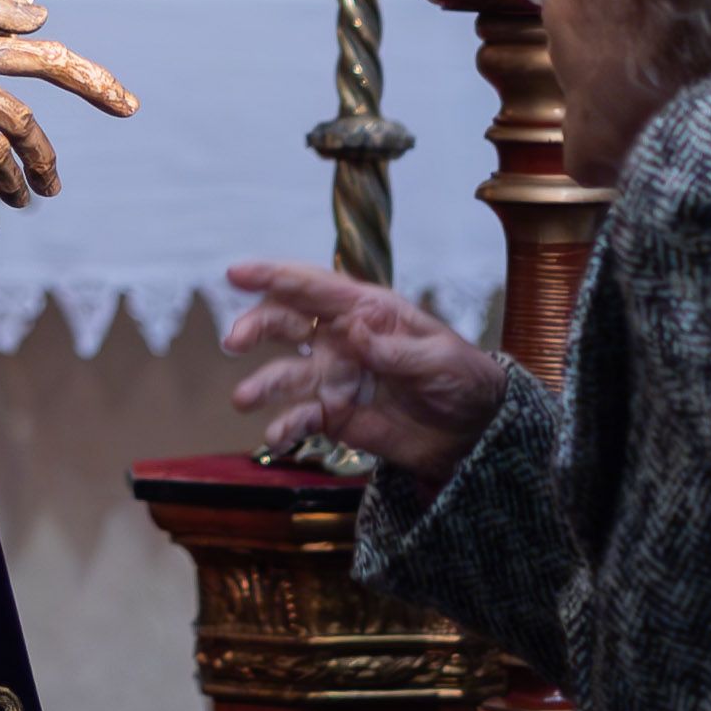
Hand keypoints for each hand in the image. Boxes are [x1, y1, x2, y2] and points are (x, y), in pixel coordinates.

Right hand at [220, 260, 512, 488]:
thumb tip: (353, 330)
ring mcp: (334, 377)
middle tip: (236, 341)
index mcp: (368, 311)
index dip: (273, 276)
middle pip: (287, 323)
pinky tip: (277, 436)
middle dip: (257, 326)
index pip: (314, 286)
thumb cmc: (463, 379)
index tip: (237, 274)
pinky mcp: (334, 415)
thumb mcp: (439, 359)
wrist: (474, 433)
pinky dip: (285, 426)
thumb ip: (395, 349)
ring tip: (245, 398)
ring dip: (263, 383)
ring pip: (286, 373)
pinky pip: (300, 418)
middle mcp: (342, 339)